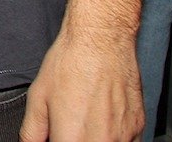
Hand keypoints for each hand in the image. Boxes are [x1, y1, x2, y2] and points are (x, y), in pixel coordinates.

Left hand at [19, 29, 143, 140]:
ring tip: (85, 119)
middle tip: (69, 127)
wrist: (101, 40)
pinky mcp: (139, 128)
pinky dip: (113, 137)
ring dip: (94, 139)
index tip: (57, 135)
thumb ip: (32, 131)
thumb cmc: (70, 63)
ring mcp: (124, 138)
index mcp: (74, 138)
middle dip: (75, 140)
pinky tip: (102, 119)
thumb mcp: (38, 96)